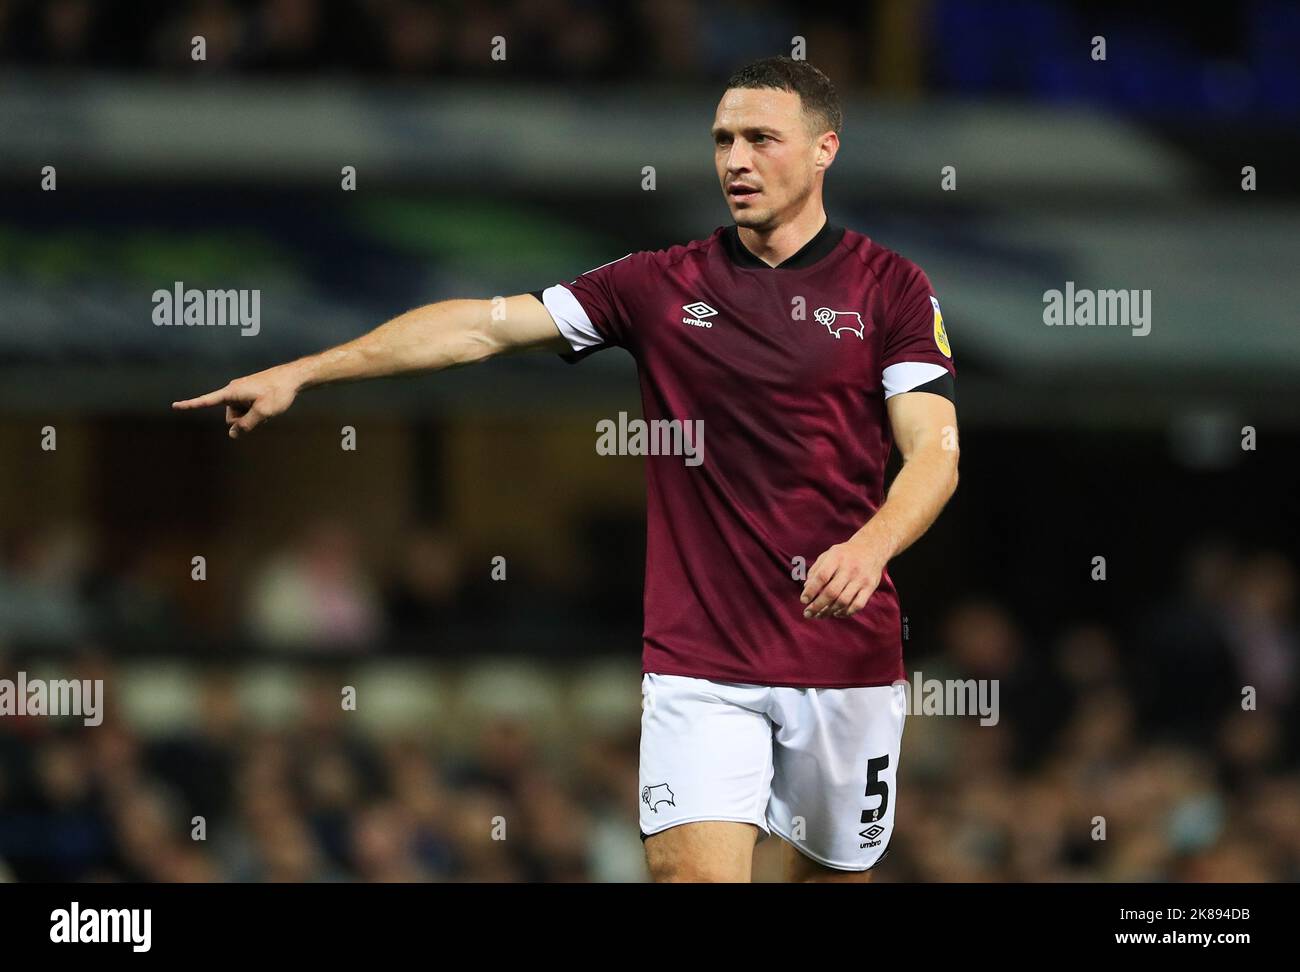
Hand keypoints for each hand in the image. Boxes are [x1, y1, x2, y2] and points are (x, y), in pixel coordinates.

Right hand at [172, 363, 303, 437]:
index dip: (191, 405)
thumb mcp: (263, 412)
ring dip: (251, 416)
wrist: (292, 377)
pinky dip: (255, 411)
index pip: (207, 400)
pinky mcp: (248, 393)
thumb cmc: (278, 392)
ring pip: (240, 414)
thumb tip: (232, 434)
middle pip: (230, 417)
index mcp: (232, 392)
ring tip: (267, 407)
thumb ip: (246, 425)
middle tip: (262, 413)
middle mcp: (233, 390)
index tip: (175, 406)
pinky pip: (247, 409)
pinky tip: (269, 406)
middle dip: (243, 421)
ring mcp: (241, 392)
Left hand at [800, 538, 885, 618]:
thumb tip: (806, 588)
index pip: (822, 576)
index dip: (811, 590)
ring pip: (844, 601)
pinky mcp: (870, 587)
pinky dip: (846, 612)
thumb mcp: (828, 555)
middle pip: (832, 592)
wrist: (872, 548)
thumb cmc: (844, 554)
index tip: (803, 600)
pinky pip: (858, 605)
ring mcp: (861, 578)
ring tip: (820, 615)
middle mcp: (850, 568)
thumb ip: (816, 570)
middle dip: (817, 606)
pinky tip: (837, 613)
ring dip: (829, 612)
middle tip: (808, 613)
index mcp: (837, 557)